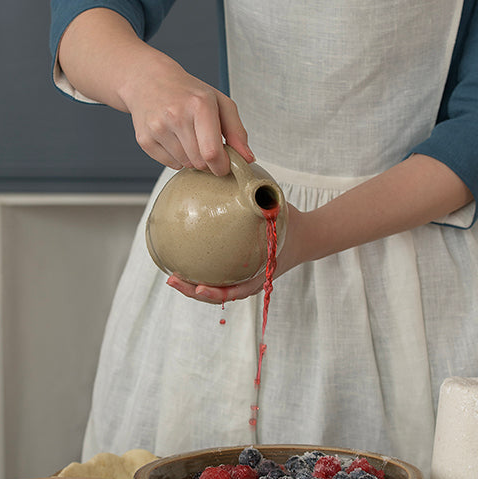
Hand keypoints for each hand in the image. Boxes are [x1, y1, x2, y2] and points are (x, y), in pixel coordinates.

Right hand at [58, 8, 252, 174]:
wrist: (149, 81)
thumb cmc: (189, 93)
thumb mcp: (219, 103)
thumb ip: (237, 131)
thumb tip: (248, 158)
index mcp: (199, 104)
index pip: (212, 152)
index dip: (221, 166)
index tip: (224, 165)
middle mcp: (176, 115)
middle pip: (199, 162)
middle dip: (207, 160)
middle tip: (205, 144)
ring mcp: (157, 127)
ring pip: (185, 164)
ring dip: (192, 158)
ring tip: (188, 137)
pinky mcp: (144, 139)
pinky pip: (169, 164)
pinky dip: (176, 158)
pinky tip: (174, 138)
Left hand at [166, 205, 307, 302]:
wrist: (305, 236)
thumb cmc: (290, 225)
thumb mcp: (279, 213)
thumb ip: (263, 203)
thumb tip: (247, 184)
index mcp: (261, 274)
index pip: (236, 291)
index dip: (216, 292)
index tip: (199, 288)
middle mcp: (251, 281)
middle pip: (219, 295)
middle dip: (193, 291)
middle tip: (172, 280)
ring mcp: (244, 278)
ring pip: (215, 289)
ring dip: (192, 286)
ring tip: (172, 275)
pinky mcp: (238, 272)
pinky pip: (218, 277)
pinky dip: (200, 274)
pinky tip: (182, 262)